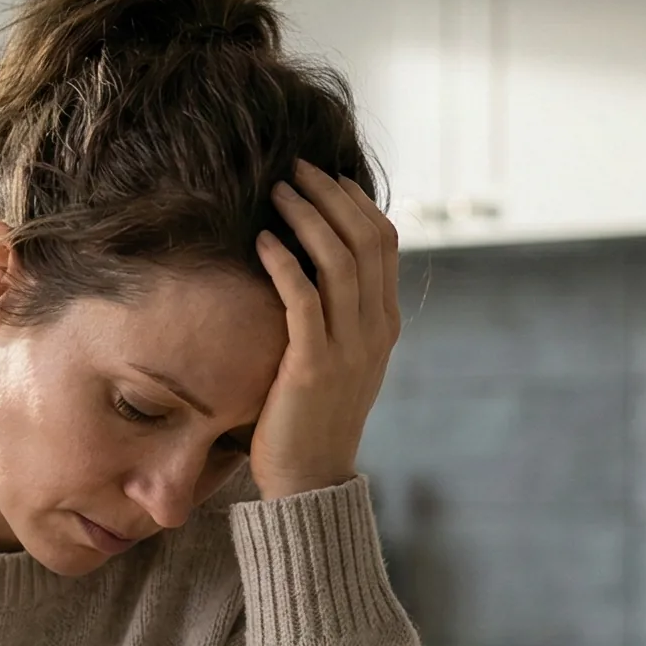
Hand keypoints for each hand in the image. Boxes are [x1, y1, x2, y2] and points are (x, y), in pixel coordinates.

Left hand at [249, 160, 402, 497]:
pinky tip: (261, 242)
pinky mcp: (312, 367)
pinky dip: (284, 263)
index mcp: (384, 323)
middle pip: (364, 240)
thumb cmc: (310, 415)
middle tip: (295, 167)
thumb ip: (337, 313)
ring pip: (338, 261)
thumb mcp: (338, 357)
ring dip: (306, 218)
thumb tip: (314, 262)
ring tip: (276, 190)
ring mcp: (348, 349)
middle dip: (329, 195)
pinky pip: (303, 300)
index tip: (324, 175)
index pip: (384, 242)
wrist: (310, 478)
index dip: (355, 201)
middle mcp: (374, 330)